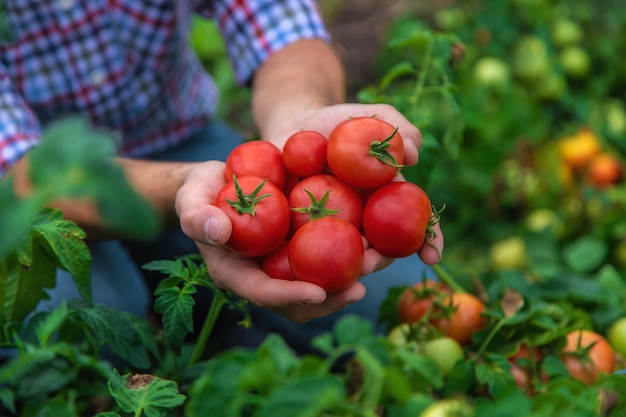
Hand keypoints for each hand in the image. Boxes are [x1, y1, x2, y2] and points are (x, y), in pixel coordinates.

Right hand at [175, 160, 365, 321]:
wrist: (221, 180)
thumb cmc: (201, 191)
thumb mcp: (191, 197)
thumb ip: (196, 215)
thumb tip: (218, 231)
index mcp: (237, 273)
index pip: (263, 293)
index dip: (290, 296)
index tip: (318, 292)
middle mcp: (265, 275)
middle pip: (300, 298)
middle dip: (331, 297)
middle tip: (360, 287)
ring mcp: (285, 262)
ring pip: (320, 281)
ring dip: (349, 277)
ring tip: (376, 262)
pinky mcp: (302, 246)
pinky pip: (328, 254)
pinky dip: (351, 251)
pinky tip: (374, 240)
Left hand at [265, 103, 444, 271]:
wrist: (292, 126)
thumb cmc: (337, 123)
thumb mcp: (369, 116)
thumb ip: (395, 126)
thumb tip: (414, 152)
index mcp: (385, 200)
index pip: (414, 224)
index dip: (428, 241)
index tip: (433, 256)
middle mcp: (362, 220)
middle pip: (377, 249)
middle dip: (379, 260)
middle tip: (372, 260)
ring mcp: (331, 228)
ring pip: (342, 255)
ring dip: (344, 265)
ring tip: (340, 264)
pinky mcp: (299, 229)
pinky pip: (304, 246)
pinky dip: (304, 256)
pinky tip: (302, 262)